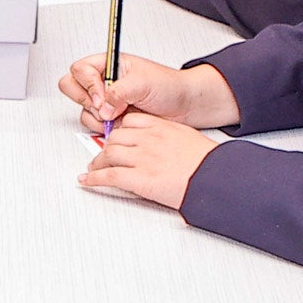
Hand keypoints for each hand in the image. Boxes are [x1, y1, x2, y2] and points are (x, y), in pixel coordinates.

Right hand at [59, 50, 234, 134]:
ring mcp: (105, 100)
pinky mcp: (109, 117)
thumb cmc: (169, 86)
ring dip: (97, 116)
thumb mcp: (143, 83)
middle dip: (86, 100)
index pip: (80, 70)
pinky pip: (92, 123)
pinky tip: (120, 123)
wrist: (184, 106)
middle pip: (71, 86)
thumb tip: (102, 105)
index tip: (103, 97)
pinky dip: (103, 127)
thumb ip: (118, 92)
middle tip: (104, 106)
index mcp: (109, 64)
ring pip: (82, 109)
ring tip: (119, 114)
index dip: (89, 85)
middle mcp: (104, 81)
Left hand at [79, 111, 223, 209]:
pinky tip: (87, 181)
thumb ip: (170, 138)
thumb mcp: (188, 139)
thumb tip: (162, 145)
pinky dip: (93, 179)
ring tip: (94, 168)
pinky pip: (108, 176)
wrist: (215, 178)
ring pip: (108, 154)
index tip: (116, 136)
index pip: (130, 122)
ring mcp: (142, 158)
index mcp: (161, 127)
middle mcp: (148, 139)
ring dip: (97, 162)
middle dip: (106, 147)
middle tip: (103, 155)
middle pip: (115, 137)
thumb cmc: (208, 163)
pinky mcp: (139, 178)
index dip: (119, 131)